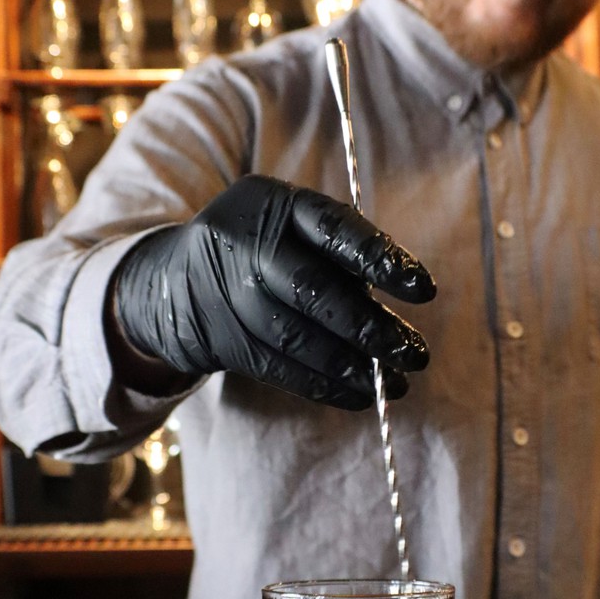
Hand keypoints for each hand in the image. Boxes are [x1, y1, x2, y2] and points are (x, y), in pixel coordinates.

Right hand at [111, 175, 435, 409]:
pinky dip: (324, 386)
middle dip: (370, 327)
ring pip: (296, 337)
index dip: (380, 259)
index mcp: (274, 204)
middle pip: (313, 290)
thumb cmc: (264, 249)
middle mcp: (245, 243)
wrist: (174, 280)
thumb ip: (339, 253)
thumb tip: (403, 296)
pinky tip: (359, 395)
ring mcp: (226, 293)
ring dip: (352, 367)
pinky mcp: (222, 339)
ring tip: (395, 384)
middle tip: (416, 354)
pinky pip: (279, 367)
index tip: (425, 289)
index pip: (334, 229)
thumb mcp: (292, 226)